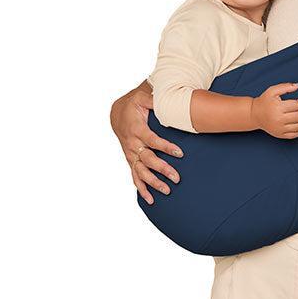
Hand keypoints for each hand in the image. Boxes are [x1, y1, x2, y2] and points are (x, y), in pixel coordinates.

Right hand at [110, 81, 183, 204]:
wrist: (117, 114)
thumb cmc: (133, 105)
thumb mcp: (141, 98)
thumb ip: (154, 100)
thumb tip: (168, 98)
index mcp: (136, 129)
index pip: (152, 140)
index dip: (165, 147)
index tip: (180, 153)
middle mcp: (132, 144)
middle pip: (147, 159)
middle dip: (162, 169)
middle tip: (177, 178)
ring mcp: (131, 154)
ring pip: (141, 172)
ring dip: (153, 182)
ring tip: (168, 191)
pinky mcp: (131, 161)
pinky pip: (135, 177)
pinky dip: (141, 189)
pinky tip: (151, 200)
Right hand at [251, 82, 297, 138]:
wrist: (255, 114)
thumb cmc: (265, 101)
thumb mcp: (273, 91)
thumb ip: (285, 86)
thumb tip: (297, 85)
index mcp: (277, 107)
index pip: (297, 105)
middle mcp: (279, 119)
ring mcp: (279, 128)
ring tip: (296, 115)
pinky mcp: (280, 135)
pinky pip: (295, 134)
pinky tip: (294, 123)